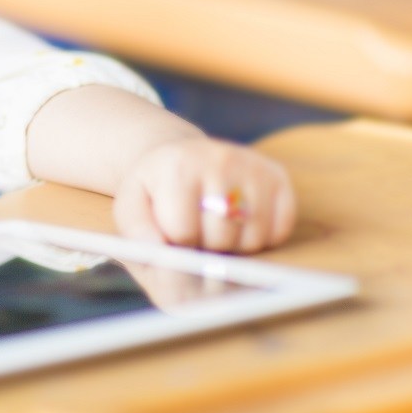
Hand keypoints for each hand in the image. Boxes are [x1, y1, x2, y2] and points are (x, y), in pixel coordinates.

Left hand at [113, 136, 295, 253]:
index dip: (176, 241)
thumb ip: (137, 231)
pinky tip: (239, 222)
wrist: (181, 156)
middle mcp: (220, 159)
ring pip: (252, 240)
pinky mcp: (278, 176)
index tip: (172, 228)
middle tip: (196, 227)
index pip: (184, 232)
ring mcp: (253, 166)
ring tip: (215, 224)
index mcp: (178, 165)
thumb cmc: (157, 189)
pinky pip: (280, 231)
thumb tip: (163, 256)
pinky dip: (261, 238)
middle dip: (205, 245)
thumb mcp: (132, 204)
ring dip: (233, 246)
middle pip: (221, 238)